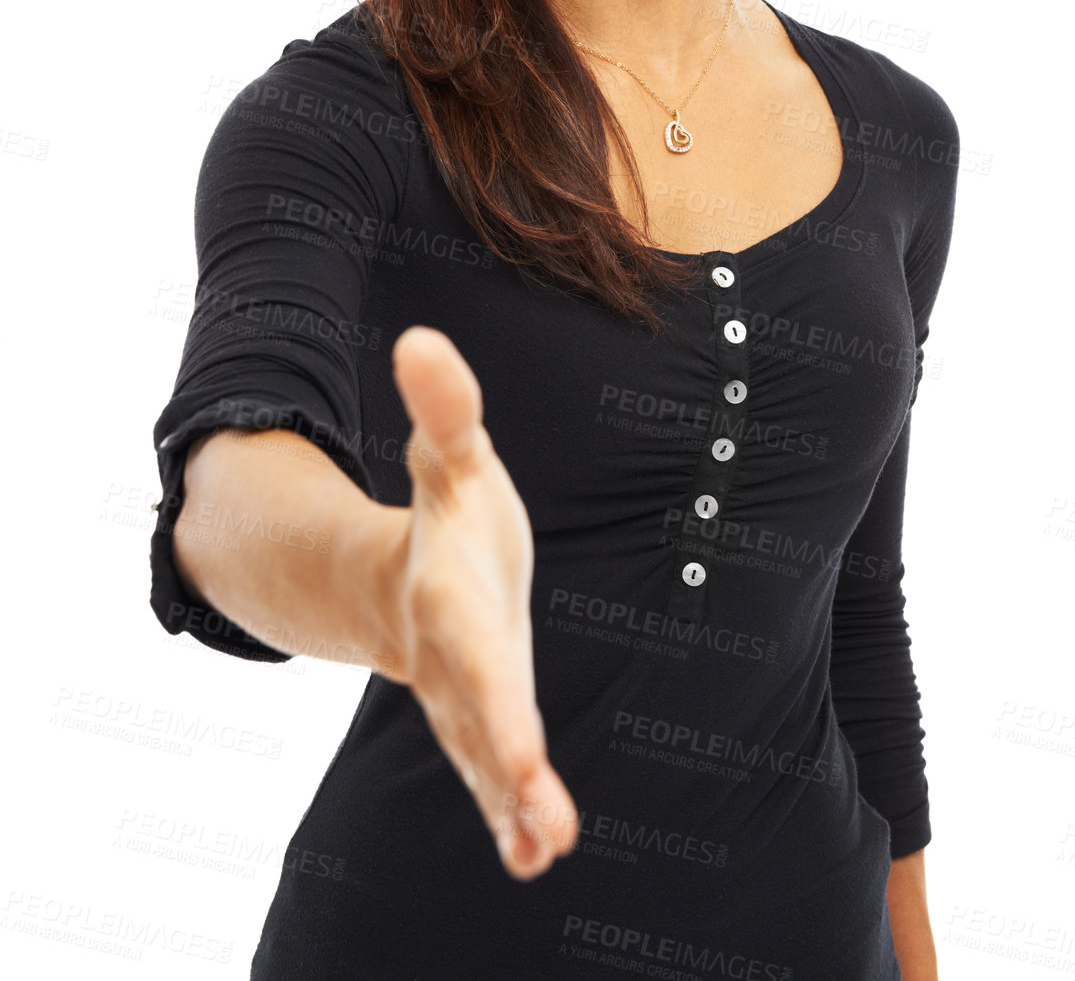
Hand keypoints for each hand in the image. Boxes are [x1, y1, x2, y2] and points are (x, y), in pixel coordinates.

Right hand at [385, 324, 578, 880]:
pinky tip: (543, 852)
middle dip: (509, 766)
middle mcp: (454, 658)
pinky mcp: (488, 720)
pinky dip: (514, 812)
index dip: (496, 695)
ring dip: (514, 805)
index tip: (523, 750)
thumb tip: (420, 338)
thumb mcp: (450, 455)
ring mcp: (467, 697)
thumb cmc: (449, 509)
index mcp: (447, 595)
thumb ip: (444, 406)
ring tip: (544, 851)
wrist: (413, 571)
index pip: (476, 649)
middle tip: (544, 823)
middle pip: (482, 716)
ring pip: (488, 757)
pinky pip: (498, 772)